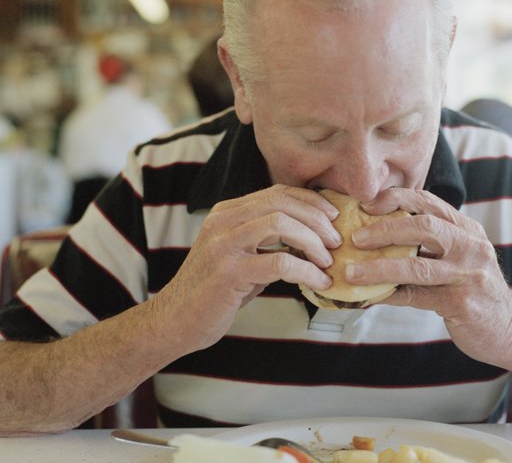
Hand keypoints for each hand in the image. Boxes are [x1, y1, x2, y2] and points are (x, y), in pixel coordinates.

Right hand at [153, 185, 336, 352]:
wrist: (173, 322)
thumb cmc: (213, 291)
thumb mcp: (239, 255)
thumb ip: (265, 240)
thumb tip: (311, 235)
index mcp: (226, 212)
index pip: (276, 192)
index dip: (310, 201)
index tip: (333, 217)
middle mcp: (222, 221)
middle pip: (281, 202)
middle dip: (317, 219)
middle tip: (336, 241)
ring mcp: (223, 245)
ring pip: (280, 224)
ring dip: (312, 241)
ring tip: (328, 260)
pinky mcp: (228, 272)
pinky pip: (279, 262)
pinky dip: (307, 270)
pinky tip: (319, 282)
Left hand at [344, 188, 511, 366]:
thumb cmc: (475, 289)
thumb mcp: (460, 256)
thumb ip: (431, 242)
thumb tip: (378, 233)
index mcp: (467, 229)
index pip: (427, 202)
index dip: (394, 199)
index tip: (366, 206)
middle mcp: (471, 246)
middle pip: (423, 226)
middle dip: (384, 229)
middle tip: (355, 238)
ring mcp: (469, 274)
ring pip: (416, 265)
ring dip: (379, 267)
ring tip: (352, 272)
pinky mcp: (462, 303)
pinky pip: (416, 297)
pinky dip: (389, 295)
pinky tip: (369, 296)